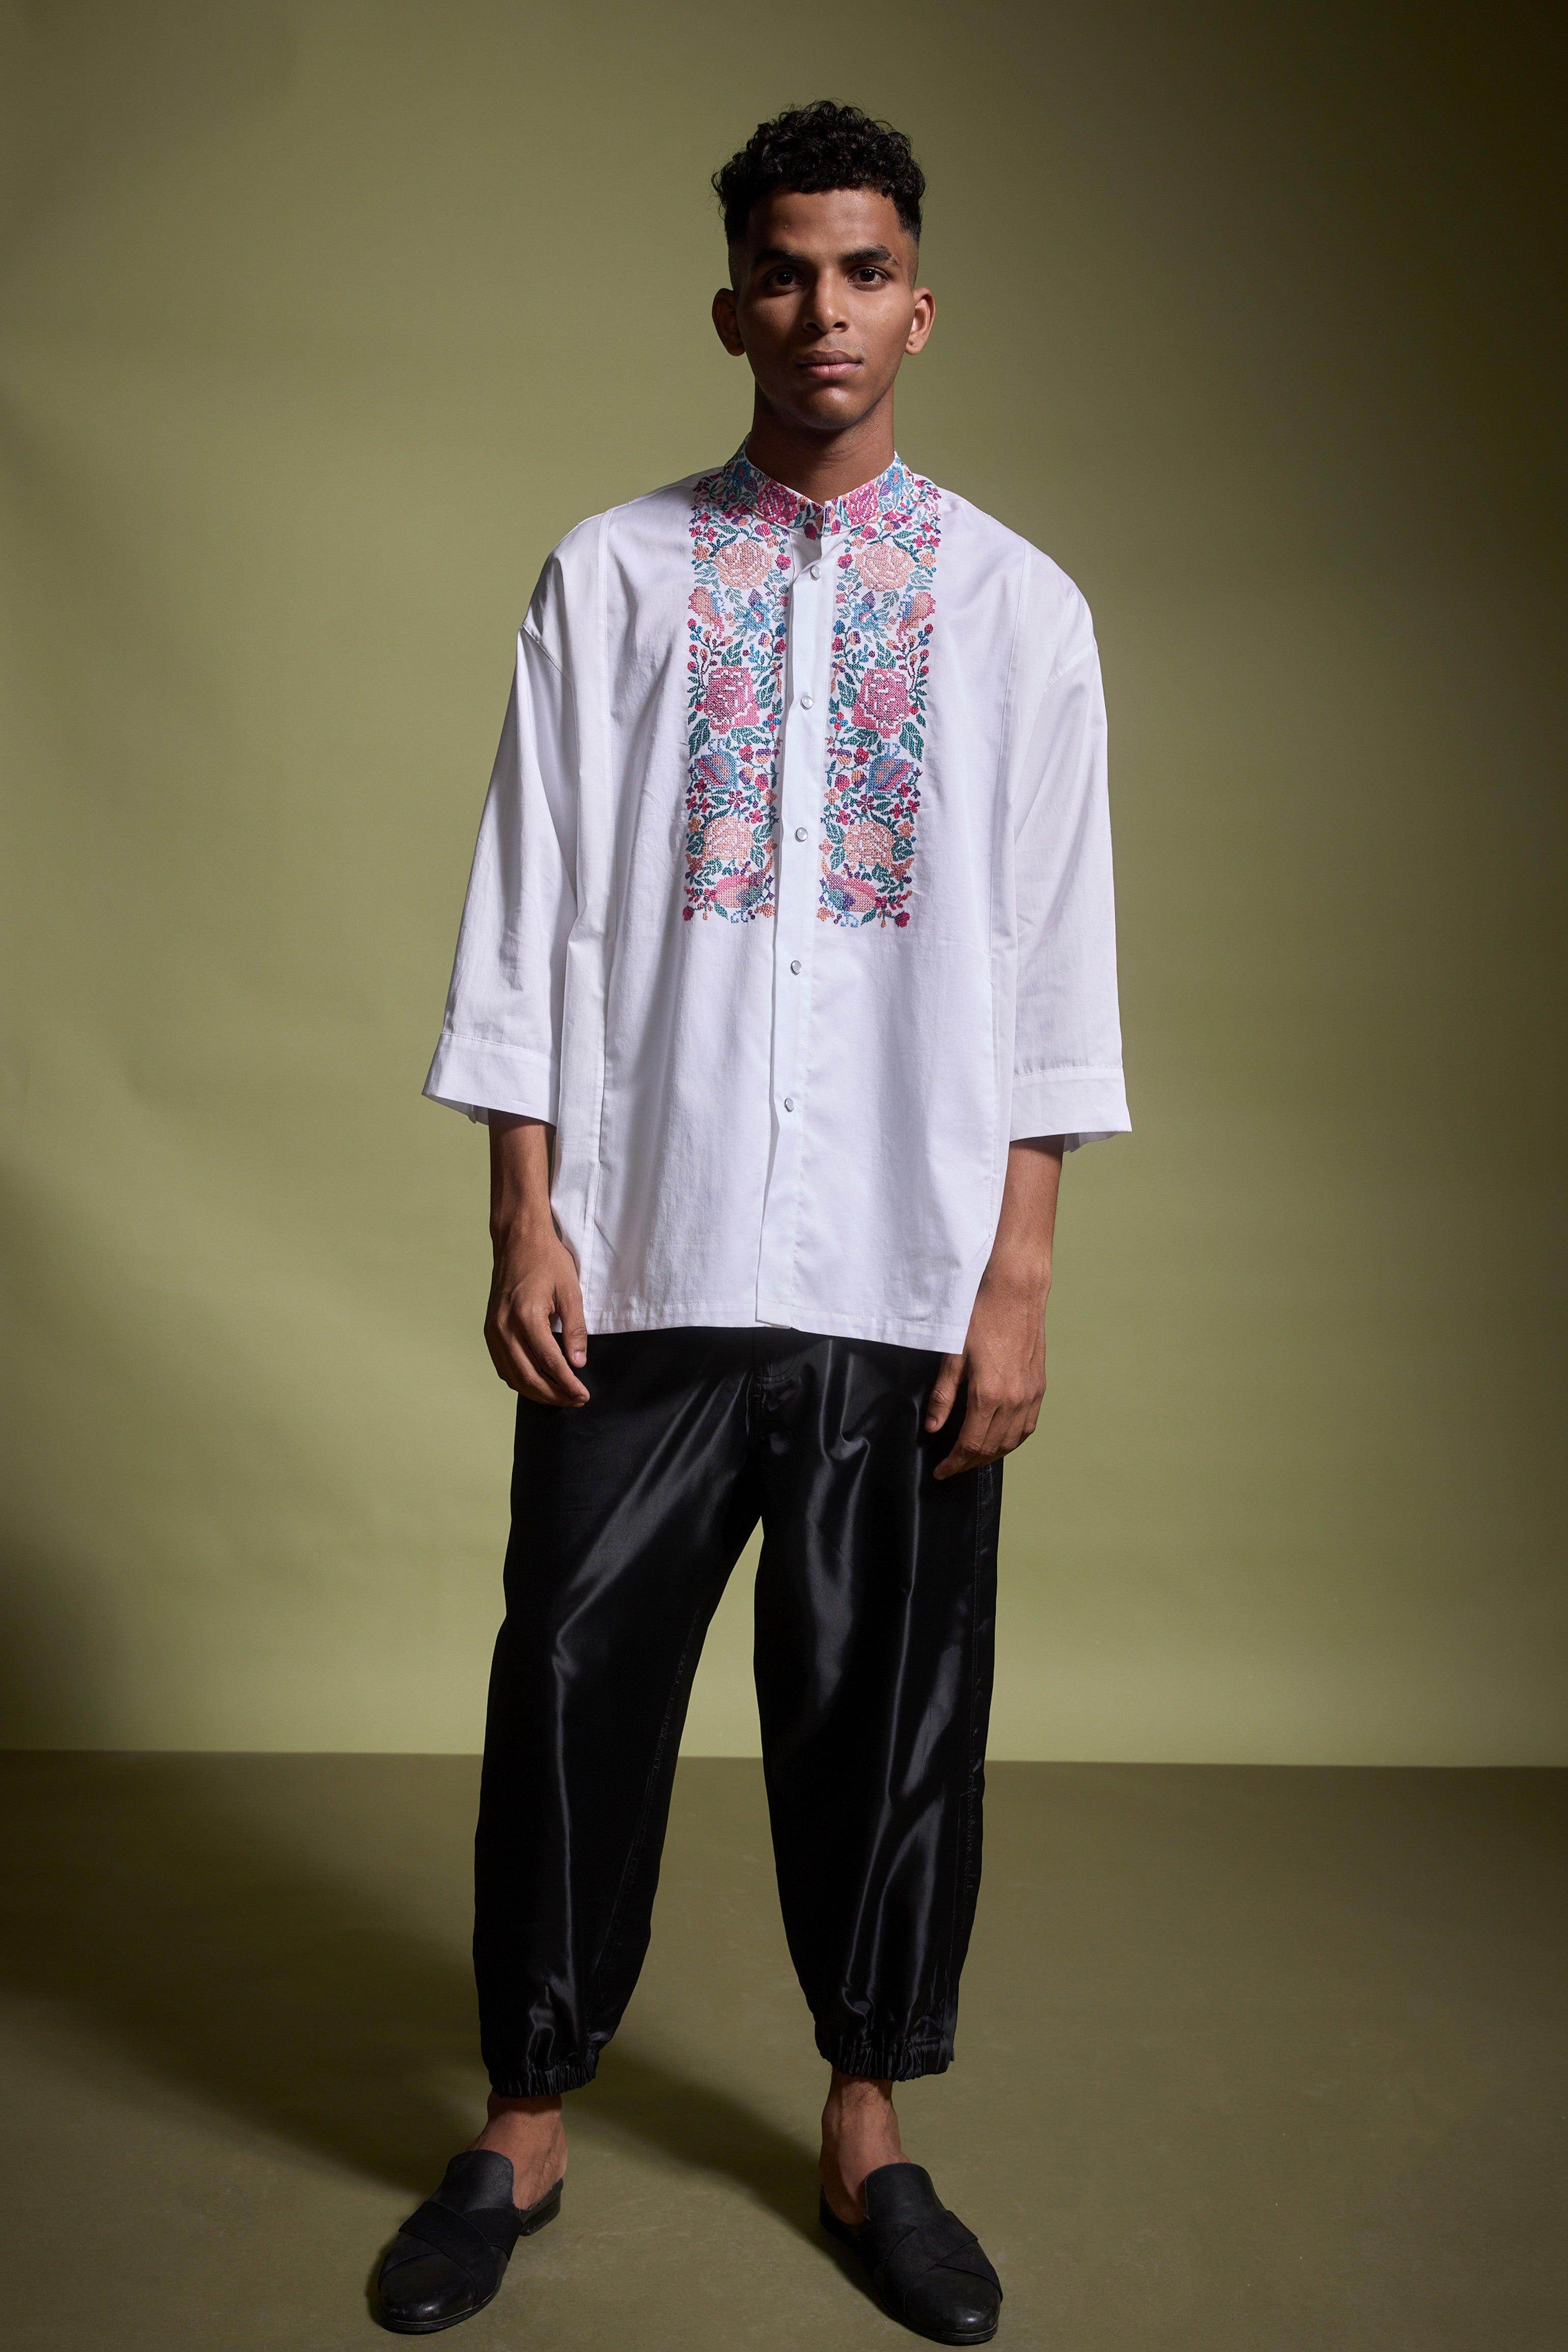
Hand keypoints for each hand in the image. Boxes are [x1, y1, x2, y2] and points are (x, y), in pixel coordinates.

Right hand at [484, 1217, 590, 1405]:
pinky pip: (502, 1365)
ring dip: (536, 1392)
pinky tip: (537, 1383)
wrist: (517, 1240)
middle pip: (529, 1376)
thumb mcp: (570, 1291)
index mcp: (526, 1316)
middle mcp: (504, 1327)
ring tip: (559, 1397)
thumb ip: (575, 1329)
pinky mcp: (490, 1329)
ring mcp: (493, 1330)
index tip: (583, 1395)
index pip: (549, 1363)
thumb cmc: (547, 1261)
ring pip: (513, 1376)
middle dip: (554, 1395)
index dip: (567, 1384)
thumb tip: (578, 1363)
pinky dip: (519, 1380)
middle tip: (576, 1400)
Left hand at [926, 1254, 1048, 1478]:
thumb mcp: (953, 1355)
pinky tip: (1000, 1440)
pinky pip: (1028, 1426)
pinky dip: (1012, 1440)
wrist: (1015, 1293)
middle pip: (992, 1448)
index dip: (955, 1463)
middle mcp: (1014, 1400)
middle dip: (970, 1463)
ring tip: (973, 1458)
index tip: (941, 1472)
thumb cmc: (980, 1317)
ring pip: (1012, 1441)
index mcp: (989, 1394)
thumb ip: (943, 1396)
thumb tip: (934, 1428)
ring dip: (991, 1455)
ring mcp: (1030, 1394)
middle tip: (952, 1467)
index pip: (971, 1445)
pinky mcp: (1039, 1386)